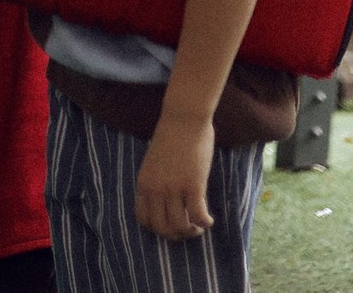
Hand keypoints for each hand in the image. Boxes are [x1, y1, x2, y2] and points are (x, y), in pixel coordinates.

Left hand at [135, 113, 216, 241]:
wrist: (183, 118)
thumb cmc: (170, 137)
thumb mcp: (153, 163)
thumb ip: (156, 182)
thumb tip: (165, 201)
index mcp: (143, 183)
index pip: (144, 219)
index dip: (158, 229)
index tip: (170, 225)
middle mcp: (155, 189)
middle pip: (161, 228)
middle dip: (176, 235)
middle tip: (188, 229)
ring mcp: (173, 188)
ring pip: (179, 226)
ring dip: (191, 231)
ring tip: (199, 225)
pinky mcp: (193, 185)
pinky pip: (197, 216)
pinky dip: (204, 223)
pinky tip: (209, 220)